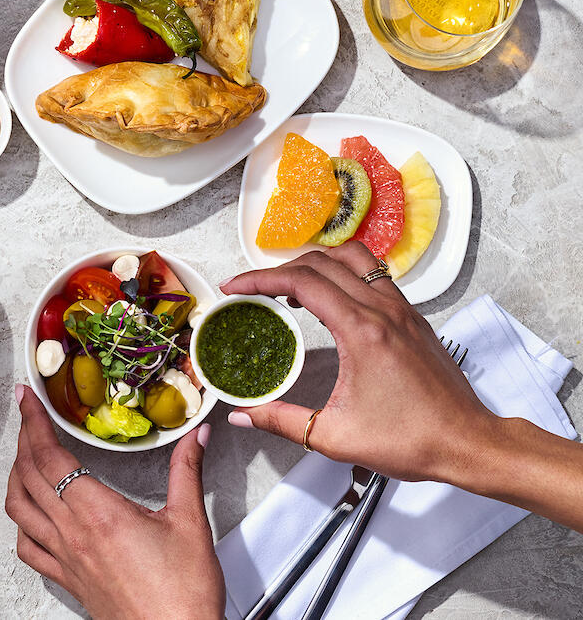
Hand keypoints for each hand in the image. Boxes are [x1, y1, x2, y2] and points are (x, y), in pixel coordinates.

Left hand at [5, 385, 224, 619]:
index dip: (33, 422)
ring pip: (19, 510)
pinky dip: (21, 523)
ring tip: (24, 456)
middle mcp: (73, 535)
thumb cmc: (183, 594)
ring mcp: (65, 559)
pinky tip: (30, 514)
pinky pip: (28, 548)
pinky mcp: (68, 579)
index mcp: (98, 513)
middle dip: (23, 439)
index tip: (27, 399)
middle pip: (29, 476)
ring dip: (16, 477)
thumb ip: (186, 472)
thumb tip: (194, 437)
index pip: (50, 457)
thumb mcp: (190, 523)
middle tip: (27, 416)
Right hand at [220, 241, 496, 483]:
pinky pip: (374, 276)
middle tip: (252, 287)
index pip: (302, 283)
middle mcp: (384, 310)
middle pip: (322, 263)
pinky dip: (343, 273)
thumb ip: (281, 421)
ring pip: (353, 258)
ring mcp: (402, 310)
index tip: (234, 285)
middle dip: (279, 269)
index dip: (259, 279)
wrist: (468, 443)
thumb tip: (242, 416)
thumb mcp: (334, 436)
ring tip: (289, 284)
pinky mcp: (413, 318)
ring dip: (315, 263)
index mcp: (362, 331)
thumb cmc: (412, 439)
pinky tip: (330, 297)